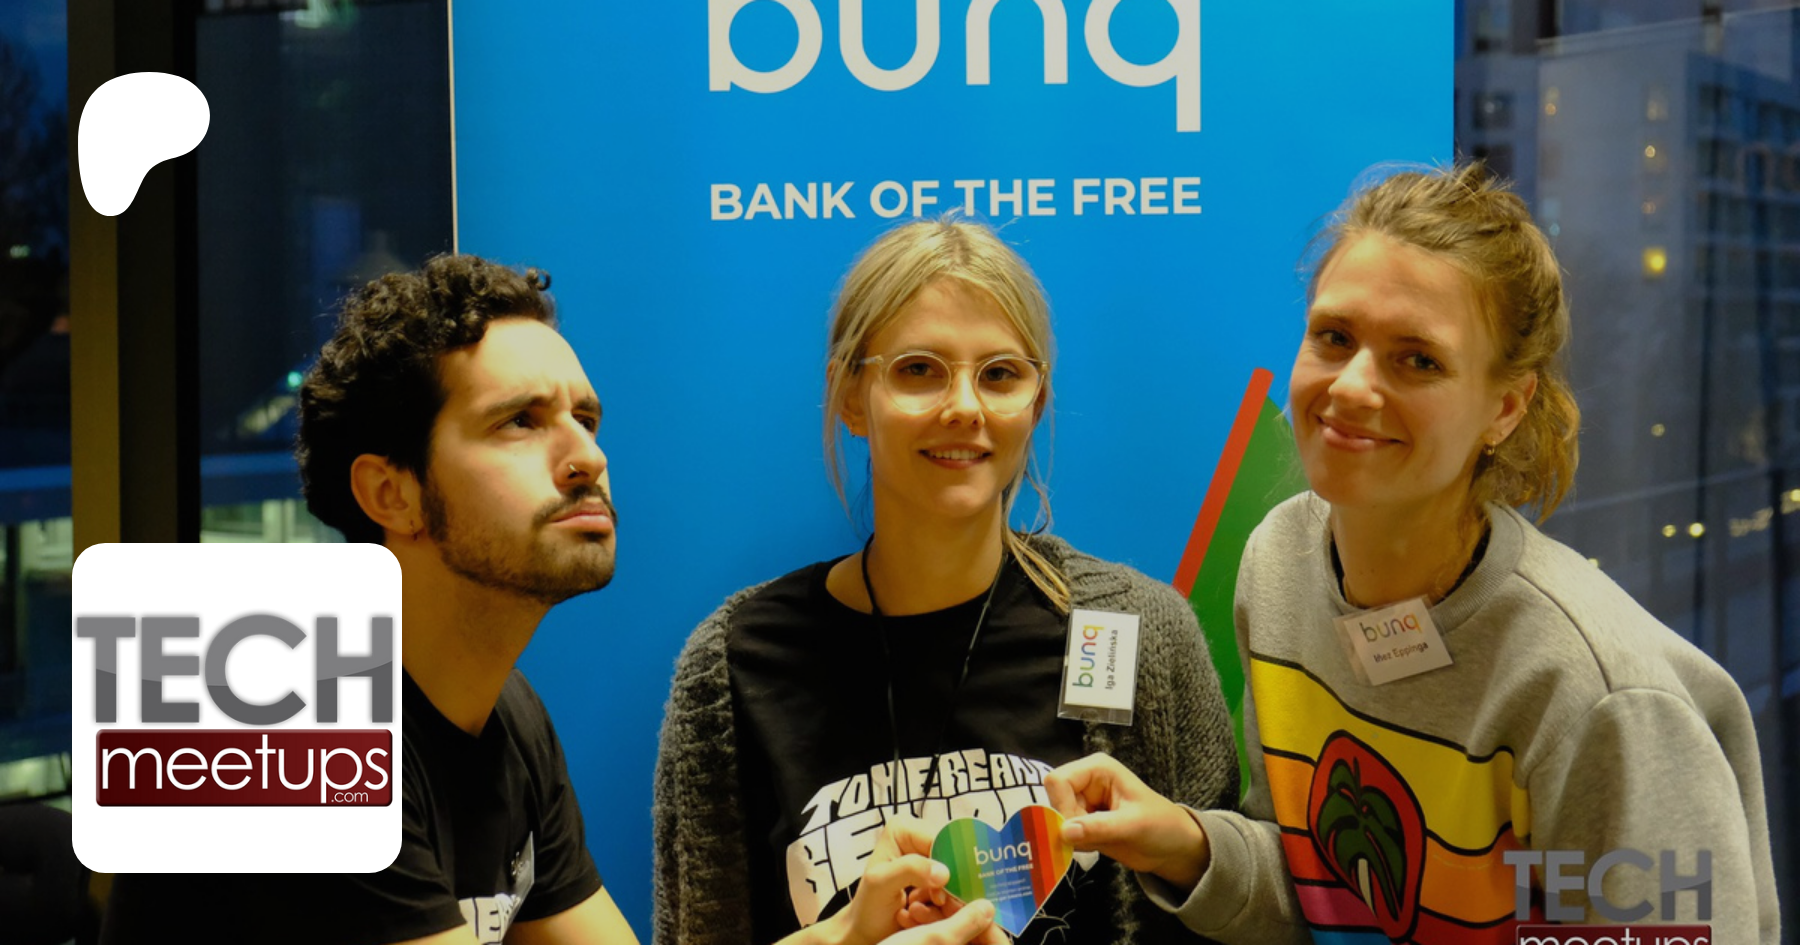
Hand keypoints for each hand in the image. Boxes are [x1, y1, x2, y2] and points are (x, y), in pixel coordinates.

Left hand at [802, 816, 999, 944]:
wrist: (868, 929)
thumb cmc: (868, 907)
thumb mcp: (882, 883)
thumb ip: (910, 870)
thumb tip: (943, 871)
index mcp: (903, 829)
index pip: (940, 838)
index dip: (950, 860)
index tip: (950, 885)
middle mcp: (918, 838)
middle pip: (952, 854)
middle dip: (951, 880)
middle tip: (942, 900)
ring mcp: (928, 858)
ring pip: (957, 872)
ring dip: (951, 893)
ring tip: (934, 906)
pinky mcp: (935, 876)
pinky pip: (954, 885)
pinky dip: (949, 900)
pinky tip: (935, 909)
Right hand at [879, 900, 997, 944]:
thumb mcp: (937, 938)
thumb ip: (968, 921)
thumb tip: (988, 908)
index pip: (995, 938)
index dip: (985, 914)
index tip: (976, 891)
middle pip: (970, 932)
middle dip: (952, 911)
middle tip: (937, 895)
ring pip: (949, 933)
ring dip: (932, 916)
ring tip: (913, 905)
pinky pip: (932, 938)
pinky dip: (921, 926)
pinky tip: (905, 914)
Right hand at [1044, 752, 1210, 894]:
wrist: (1173, 849)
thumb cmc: (1161, 827)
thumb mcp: (1133, 825)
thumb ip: (1099, 827)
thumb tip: (1064, 831)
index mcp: (1097, 769)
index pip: (1058, 781)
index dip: (1061, 806)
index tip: (1077, 829)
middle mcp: (1085, 781)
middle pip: (1052, 800)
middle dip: (1066, 824)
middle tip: (1091, 838)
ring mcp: (1082, 802)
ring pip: (1055, 819)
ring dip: (1071, 837)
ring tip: (1099, 841)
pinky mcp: (1082, 821)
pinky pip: (1062, 833)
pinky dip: (1073, 844)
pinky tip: (1096, 846)